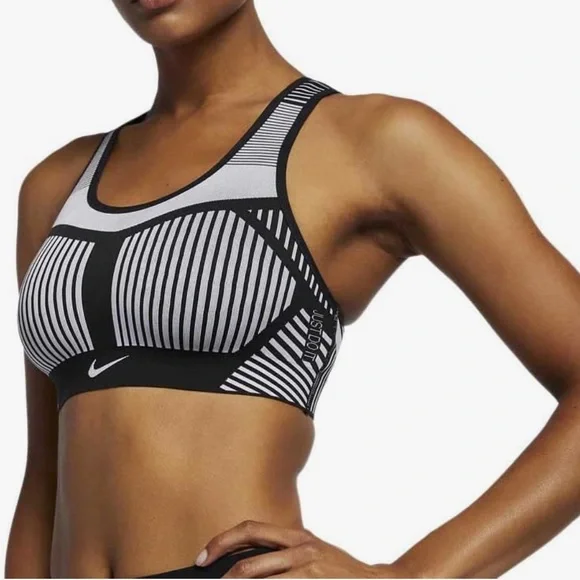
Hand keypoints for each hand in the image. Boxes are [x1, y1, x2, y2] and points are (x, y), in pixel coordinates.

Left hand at [194, 519, 413, 577]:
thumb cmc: (339, 572)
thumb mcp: (313, 553)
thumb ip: (285, 556)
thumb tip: (244, 568)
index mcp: (296, 535)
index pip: (250, 530)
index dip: (223, 541)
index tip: (203, 556)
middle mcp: (300, 546)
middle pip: (248, 558)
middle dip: (222, 574)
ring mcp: (307, 566)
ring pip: (257, 578)